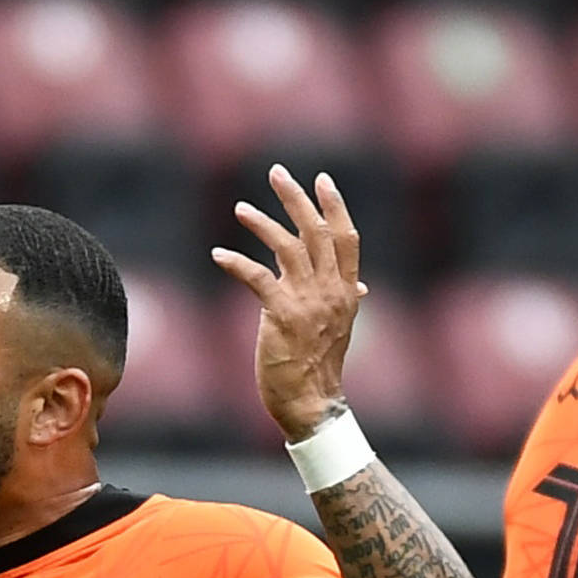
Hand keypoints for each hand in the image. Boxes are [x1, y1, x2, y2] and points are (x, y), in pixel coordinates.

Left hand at [211, 165, 364, 442]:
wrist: (312, 404)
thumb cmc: (320, 366)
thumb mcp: (340, 327)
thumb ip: (346, 298)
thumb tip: (359, 285)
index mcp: (346, 291)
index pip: (345, 238)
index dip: (334, 206)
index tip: (321, 179)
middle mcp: (331, 291)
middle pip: (316, 232)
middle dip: (296, 198)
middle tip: (276, 173)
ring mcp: (307, 302)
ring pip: (287, 247)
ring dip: (262, 223)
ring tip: (240, 208)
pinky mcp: (281, 316)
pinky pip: (257, 278)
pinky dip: (236, 262)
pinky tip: (218, 254)